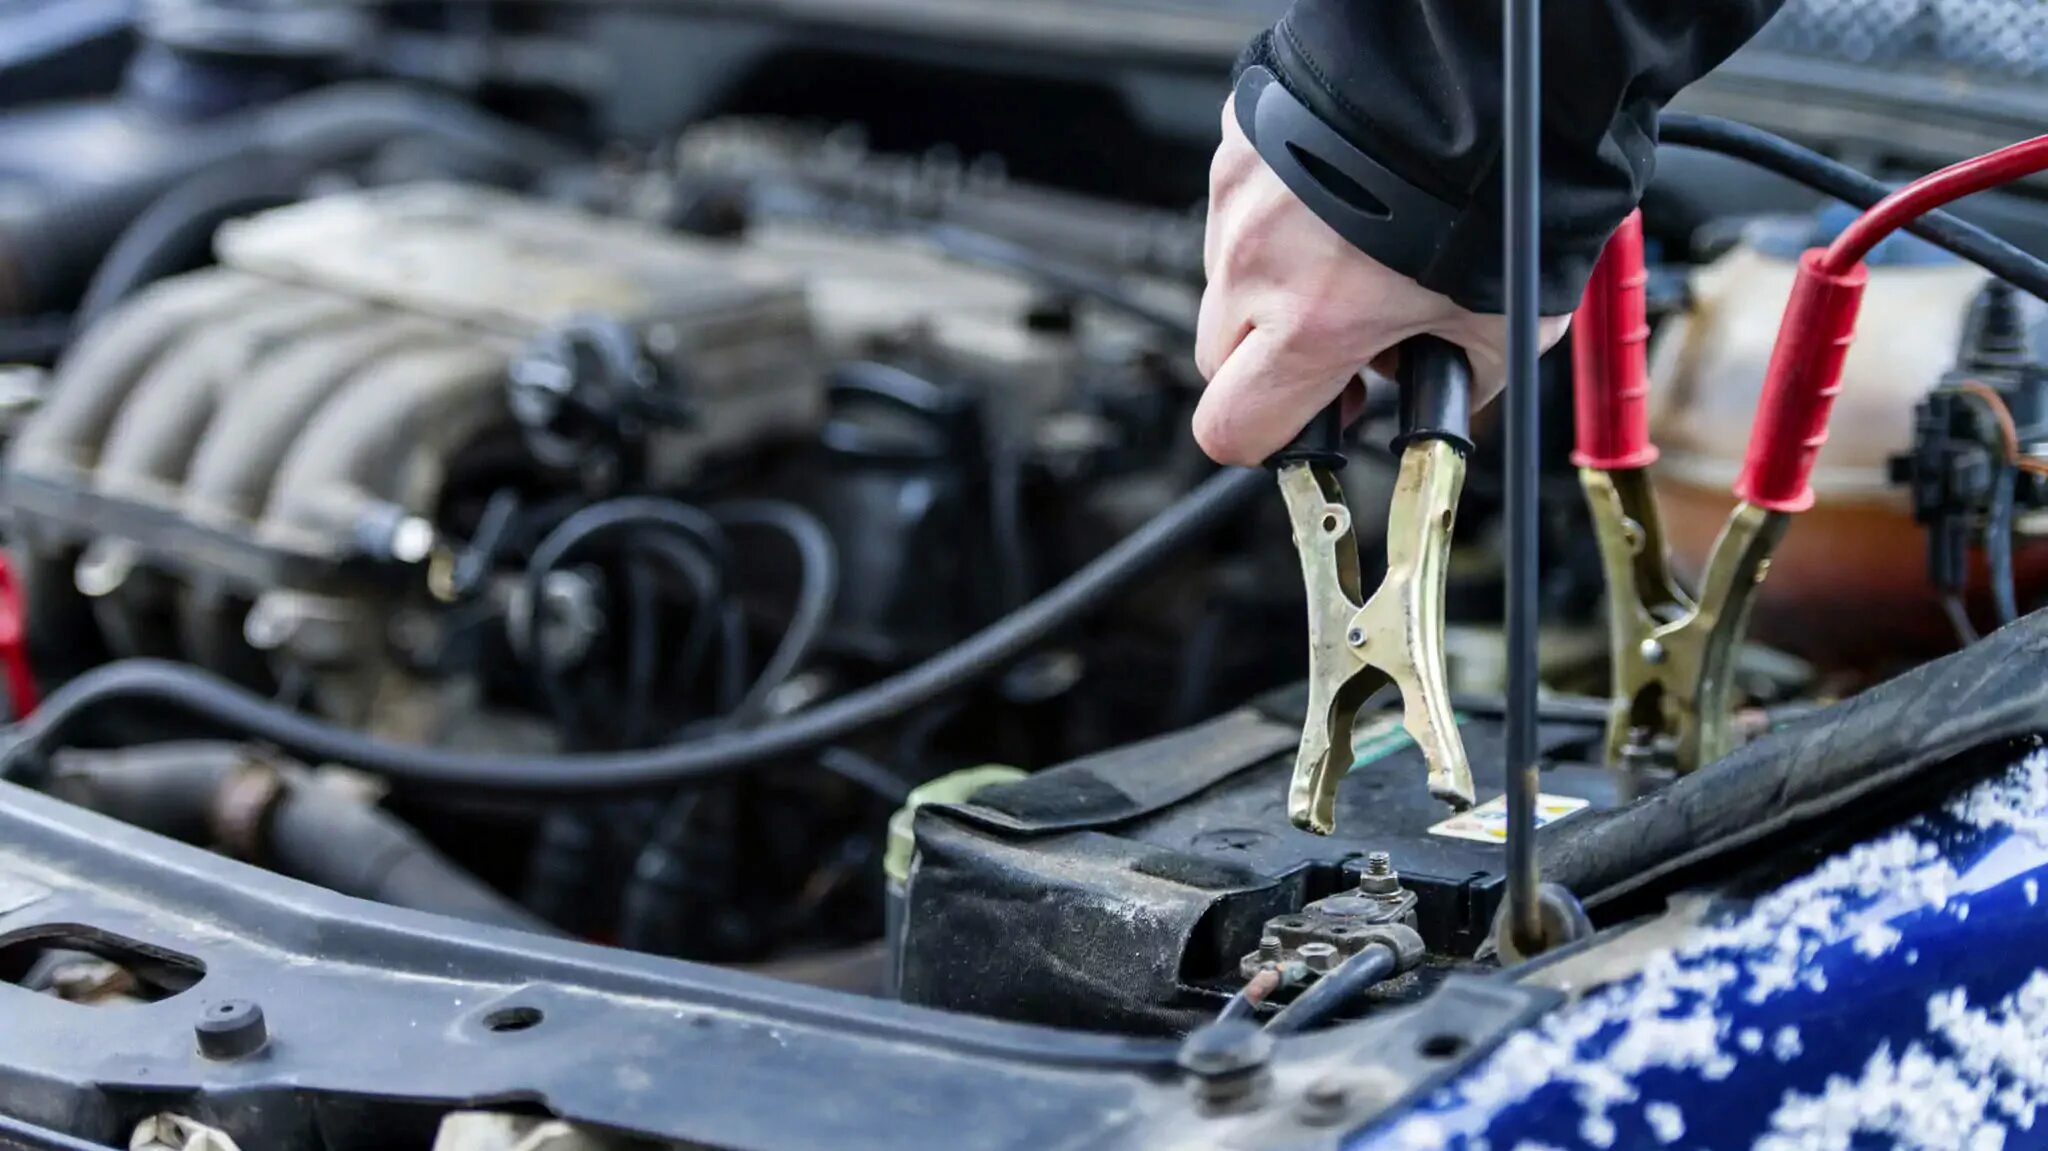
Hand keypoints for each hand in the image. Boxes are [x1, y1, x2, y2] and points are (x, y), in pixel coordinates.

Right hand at [1193, 96, 1570, 465]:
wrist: (1478, 75)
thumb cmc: (1496, 187)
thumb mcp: (1507, 323)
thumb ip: (1462, 380)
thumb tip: (1450, 399)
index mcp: (1311, 325)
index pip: (1231, 428)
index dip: (1265, 441)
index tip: (1306, 424)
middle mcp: (1258, 263)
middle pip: (1218, 359)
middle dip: (1269, 364)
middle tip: (1338, 342)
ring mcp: (1240, 197)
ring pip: (1229, 278)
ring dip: (1274, 285)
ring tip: (1351, 254)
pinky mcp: (1241, 143)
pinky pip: (1241, 205)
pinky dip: (1282, 216)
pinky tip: (1340, 200)